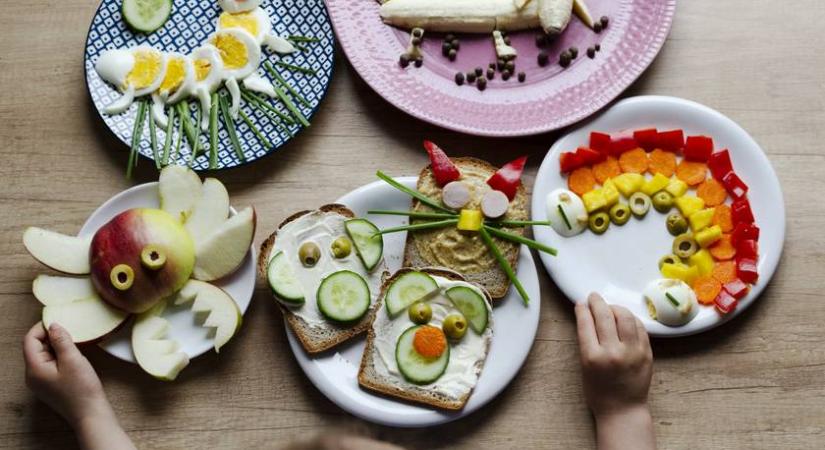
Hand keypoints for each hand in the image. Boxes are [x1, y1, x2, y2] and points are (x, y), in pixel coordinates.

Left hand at [22, 322, 111, 426]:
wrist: (90, 414)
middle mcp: (32, 376)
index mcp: (34, 368)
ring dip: (56, 346)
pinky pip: (49, 365)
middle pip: (35, 348)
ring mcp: (40, 382)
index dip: (42, 327)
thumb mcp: (73, 359)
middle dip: (50, 337)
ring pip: (43, 356)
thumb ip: (61, 340)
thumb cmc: (82, 388)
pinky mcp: (49, 385)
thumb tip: (53, 325)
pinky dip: (59, 356)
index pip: (29, 340)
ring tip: (74, 343)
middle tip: (70, 331)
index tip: (59, 320)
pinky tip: (73, 357)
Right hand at [574, 293, 652, 417]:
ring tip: (610, 308)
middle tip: (594, 297)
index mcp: (592, 357)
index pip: (586, 323)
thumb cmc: (599, 392)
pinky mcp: (646, 353)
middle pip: (605, 316)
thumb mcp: (584, 367)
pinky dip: (631, 319)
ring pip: (625, 317)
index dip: (583, 309)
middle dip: (597, 302)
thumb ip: (587, 342)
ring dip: (615, 308)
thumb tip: (587, 317)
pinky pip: (639, 328)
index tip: (581, 303)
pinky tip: (625, 319)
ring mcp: (632, 352)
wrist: (623, 410)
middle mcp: (613, 352)